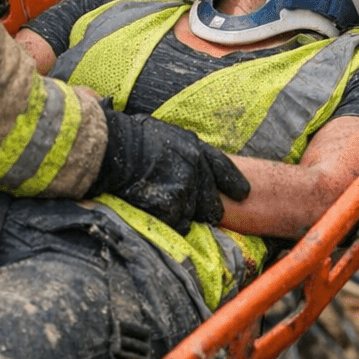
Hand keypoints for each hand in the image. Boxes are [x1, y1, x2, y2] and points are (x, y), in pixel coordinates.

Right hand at [89, 103, 251, 233]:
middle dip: (206, 209)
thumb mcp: (166, 134)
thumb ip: (183, 150)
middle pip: (212, 202)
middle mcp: (196, 167)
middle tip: (193, 212)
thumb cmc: (131, 138)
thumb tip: (188, 160)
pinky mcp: (173, 203)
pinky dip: (167, 223)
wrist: (115, 147)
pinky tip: (154, 211)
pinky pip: (177, 224)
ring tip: (159, 204)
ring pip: (192, 215)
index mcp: (195, 147)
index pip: (224, 168)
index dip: (234, 183)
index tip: (243, 193)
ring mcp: (186, 186)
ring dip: (180, 215)